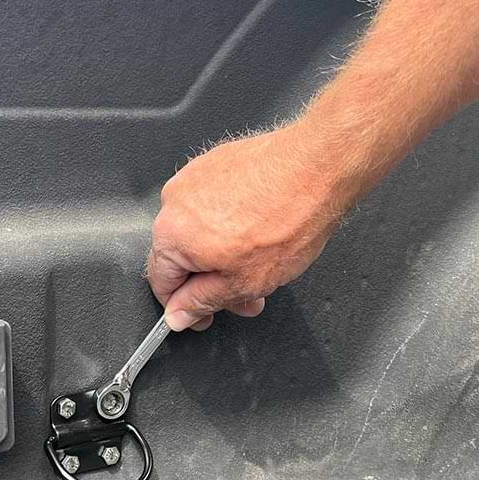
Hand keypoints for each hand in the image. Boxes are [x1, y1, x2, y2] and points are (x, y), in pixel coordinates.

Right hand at [147, 124, 349, 330]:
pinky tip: (259, 229)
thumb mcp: (243, 283)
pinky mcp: (214, 163)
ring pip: (198, 231)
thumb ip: (202, 302)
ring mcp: (193, 178)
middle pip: (182, 256)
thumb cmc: (287, 219)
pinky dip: (230, 223)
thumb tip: (178, 314)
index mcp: (172, 235)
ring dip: (223, 253)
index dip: (182, 308)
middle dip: (213, 282)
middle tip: (244, 295)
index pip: (161, 282)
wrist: (317, 167)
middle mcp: (174, 202)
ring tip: (260, 260)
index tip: (201, 316)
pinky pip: (212, 204)